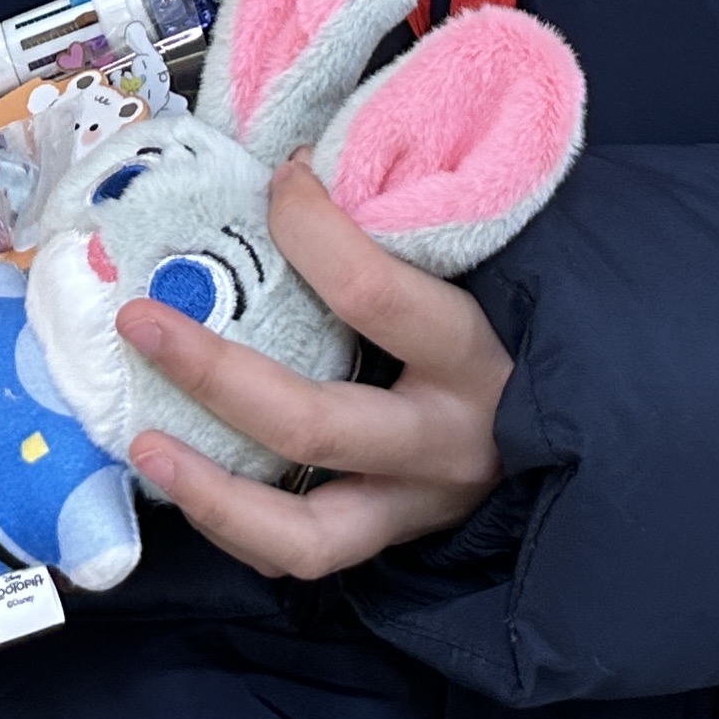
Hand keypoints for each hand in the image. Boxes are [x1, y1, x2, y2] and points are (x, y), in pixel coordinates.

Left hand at [113, 153, 511, 580]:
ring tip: (145, 443)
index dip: (310, 231)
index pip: (375, 294)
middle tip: (139, 321)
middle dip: (213, 374)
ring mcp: (417, 508)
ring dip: (213, 491)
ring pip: (305, 534)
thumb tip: (293, 165)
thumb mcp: (478, 272)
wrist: (579, 428)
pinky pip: (298, 553)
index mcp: (472, 357)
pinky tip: (186, 479)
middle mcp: (447, 444)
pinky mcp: (391, 542)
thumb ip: (401, 231)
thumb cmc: (510, 326)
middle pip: (314, 425)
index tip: (278, 179)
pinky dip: (235, 523)